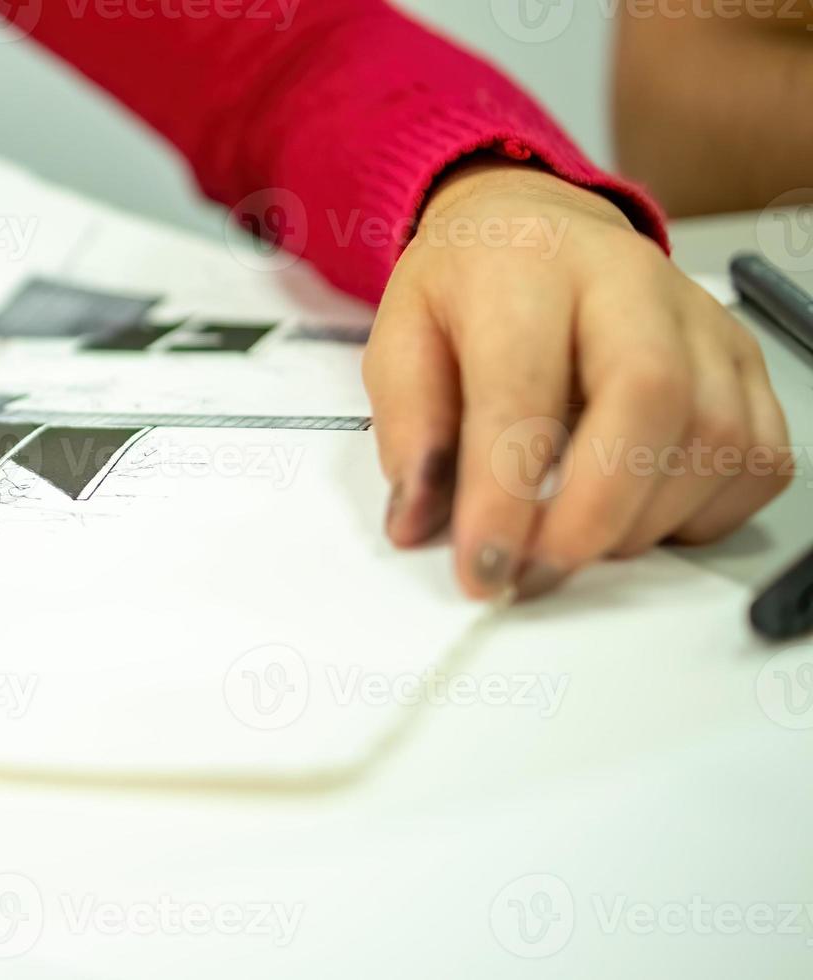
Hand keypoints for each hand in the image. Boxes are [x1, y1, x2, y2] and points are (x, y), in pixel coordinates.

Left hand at [364, 162, 793, 598]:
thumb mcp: (401, 337)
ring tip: (572, 543)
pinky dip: (705, 513)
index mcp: (529, 267)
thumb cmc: (469, 289)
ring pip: (717, 437)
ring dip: (644, 522)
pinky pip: (759, 456)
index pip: (525, 387)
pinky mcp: (745, 359)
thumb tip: (416, 521)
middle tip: (536, 576)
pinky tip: (639, 517)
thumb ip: (407, 427)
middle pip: (651, 399)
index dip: (505, 495)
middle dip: (594, 514)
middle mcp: (630, 281)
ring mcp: (702, 320)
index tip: (484, 571)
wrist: (534, 227)